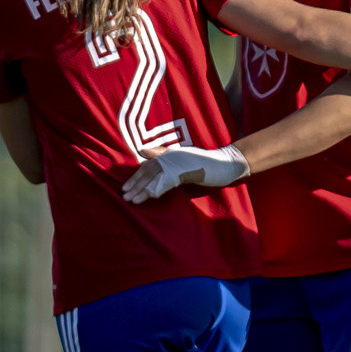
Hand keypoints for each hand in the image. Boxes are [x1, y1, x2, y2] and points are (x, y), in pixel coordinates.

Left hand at [121, 143, 248, 203]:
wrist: (226, 164)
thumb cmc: (205, 163)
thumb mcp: (183, 159)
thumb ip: (163, 155)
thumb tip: (142, 151)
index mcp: (170, 154)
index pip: (148, 166)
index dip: (136, 177)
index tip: (126, 187)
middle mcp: (172, 156)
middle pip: (149, 171)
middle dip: (135, 184)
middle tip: (124, 195)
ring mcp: (179, 163)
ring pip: (155, 177)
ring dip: (143, 189)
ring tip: (131, 199)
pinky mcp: (186, 171)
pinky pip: (168, 182)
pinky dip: (158, 189)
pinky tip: (150, 197)